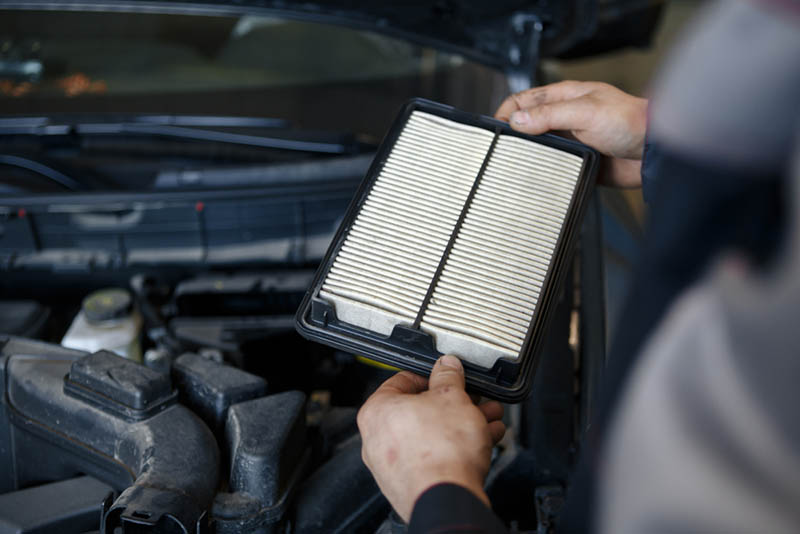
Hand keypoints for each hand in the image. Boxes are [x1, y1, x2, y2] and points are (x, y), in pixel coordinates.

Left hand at [357, 355, 504, 521]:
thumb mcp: (451, 397)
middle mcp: (378, 439)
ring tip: (487, 418)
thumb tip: (447, 366)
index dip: (432, 376)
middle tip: (473, 399)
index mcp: (377, 411)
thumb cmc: (440, 450)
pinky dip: (457, 447)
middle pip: (421, 410)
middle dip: (454, 404)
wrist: (447, 497)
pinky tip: (483, 439)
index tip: (449, 377)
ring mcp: (393, 465)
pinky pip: (434, 457)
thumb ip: (448, 377)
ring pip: (431, 434)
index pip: (402, 381)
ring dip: (462, 424)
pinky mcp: (410, 484)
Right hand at [495, 81, 647, 187]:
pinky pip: (551, 169)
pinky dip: (540, 173)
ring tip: (511, 166)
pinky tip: (534, 179)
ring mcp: (570, 141)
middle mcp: (564, 118)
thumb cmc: (630, 122)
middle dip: (511, 136)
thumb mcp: (586, 112)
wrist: (654, 153)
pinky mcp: (576, 163)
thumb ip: (550, 115)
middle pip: (527, 126)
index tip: (495, 131)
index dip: (506, 113)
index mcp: (565, 97)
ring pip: (537, 149)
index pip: (524, 100)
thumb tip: (516, 120)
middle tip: (499, 151)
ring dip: (525, 156)